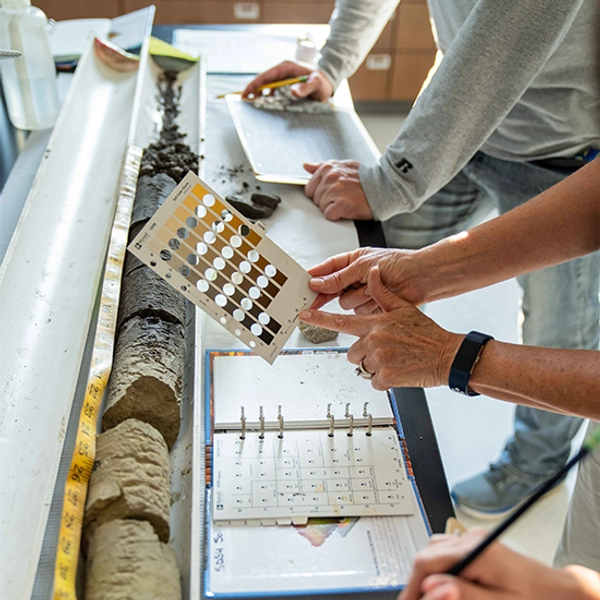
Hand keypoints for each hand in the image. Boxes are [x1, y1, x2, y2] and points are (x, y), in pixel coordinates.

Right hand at [242, 60, 332, 100]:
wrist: (327, 82)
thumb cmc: (322, 81)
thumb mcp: (316, 84)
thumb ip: (305, 88)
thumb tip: (293, 92)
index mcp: (286, 67)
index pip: (266, 75)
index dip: (254, 84)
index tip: (246, 93)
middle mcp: (283, 71)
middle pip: (263, 80)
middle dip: (254, 91)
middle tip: (245, 102)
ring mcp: (283, 78)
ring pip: (267, 86)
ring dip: (260, 95)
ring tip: (253, 105)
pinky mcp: (285, 85)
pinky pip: (273, 91)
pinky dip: (268, 98)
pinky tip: (266, 106)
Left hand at [300, 267, 461, 390]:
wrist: (447, 355)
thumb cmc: (426, 333)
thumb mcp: (404, 308)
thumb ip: (382, 293)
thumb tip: (373, 272)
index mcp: (375, 323)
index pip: (340, 321)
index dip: (319, 318)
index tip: (303, 315)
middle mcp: (374, 340)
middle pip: (352, 352)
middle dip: (364, 353)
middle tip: (387, 350)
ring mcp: (379, 359)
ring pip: (363, 367)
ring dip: (376, 366)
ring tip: (396, 359)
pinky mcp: (386, 377)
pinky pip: (374, 382)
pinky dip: (385, 379)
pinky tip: (399, 370)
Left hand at [304, 160, 373, 220]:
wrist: (383, 187)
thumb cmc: (364, 179)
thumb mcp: (343, 166)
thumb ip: (322, 167)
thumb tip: (306, 166)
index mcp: (328, 168)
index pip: (310, 188)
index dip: (320, 193)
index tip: (332, 192)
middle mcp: (330, 178)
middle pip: (315, 199)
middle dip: (326, 201)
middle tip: (342, 196)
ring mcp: (335, 191)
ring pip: (321, 207)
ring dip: (333, 208)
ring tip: (347, 201)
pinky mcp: (341, 204)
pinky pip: (329, 215)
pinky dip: (337, 215)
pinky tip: (347, 208)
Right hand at [308, 247, 421, 311]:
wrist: (421, 278)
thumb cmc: (398, 264)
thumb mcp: (363, 267)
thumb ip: (338, 277)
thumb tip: (317, 282)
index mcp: (352, 261)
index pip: (327, 269)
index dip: (314, 276)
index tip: (302, 283)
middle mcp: (355, 277)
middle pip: (332, 289)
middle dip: (326, 293)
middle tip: (310, 300)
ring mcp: (363, 292)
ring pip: (346, 303)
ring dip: (357, 297)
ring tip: (371, 290)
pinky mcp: (371, 306)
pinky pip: (359, 311)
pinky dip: (368, 305)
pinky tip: (378, 299)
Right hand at [398, 527, 598, 599]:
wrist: (560, 591)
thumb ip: (464, 595)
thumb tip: (431, 586)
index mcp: (477, 551)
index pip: (427, 561)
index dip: (412, 587)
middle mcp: (472, 538)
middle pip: (428, 554)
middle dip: (420, 582)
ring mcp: (474, 538)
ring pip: (435, 551)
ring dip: (431, 575)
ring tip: (437, 596)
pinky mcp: (477, 543)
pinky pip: (448, 551)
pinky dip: (442, 568)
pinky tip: (451, 587)